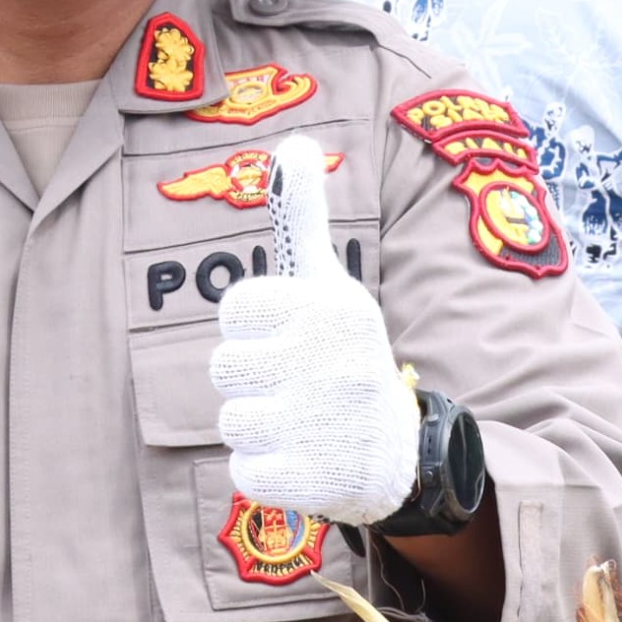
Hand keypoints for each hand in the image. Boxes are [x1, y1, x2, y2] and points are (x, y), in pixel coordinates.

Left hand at [208, 135, 419, 525]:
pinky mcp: (314, 480)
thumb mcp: (329, 284)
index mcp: (333, 306)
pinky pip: (244, 474)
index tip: (288, 336)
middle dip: (250, 380)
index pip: (235, 308)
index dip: (251, 327)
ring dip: (257, 428)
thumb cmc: (343, 355)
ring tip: (301, 424)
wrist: (398, 453)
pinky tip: (302, 460)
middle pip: (223, 367)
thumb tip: (295, 141)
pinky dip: (265, 472)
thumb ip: (304, 215)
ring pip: (230, 421)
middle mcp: (333, 359)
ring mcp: (325, 423)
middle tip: (295, 384)